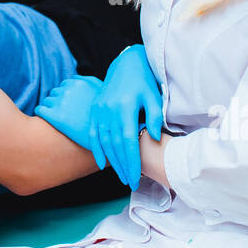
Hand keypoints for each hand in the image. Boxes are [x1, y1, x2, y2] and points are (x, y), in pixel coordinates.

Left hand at [35, 75, 103, 150]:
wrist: (102, 139)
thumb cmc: (102, 118)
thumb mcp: (101, 94)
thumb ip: (89, 81)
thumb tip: (74, 76)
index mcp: (79, 84)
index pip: (64, 84)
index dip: (66, 95)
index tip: (70, 104)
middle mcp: (69, 91)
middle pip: (55, 92)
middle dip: (58, 101)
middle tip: (64, 113)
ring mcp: (60, 103)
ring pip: (47, 101)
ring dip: (50, 108)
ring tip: (58, 118)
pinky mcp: (54, 116)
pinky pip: (40, 110)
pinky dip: (41, 113)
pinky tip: (46, 119)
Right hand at [88, 45, 162, 190]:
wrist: (126, 64)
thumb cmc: (144, 82)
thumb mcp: (154, 97)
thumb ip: (154, 116)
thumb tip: (153, 137)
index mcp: (125, 107)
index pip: (128, 141)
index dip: (132, 161)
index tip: (136, 177)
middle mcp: (109, 110)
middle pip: (115, 145)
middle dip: (123, 166)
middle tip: (131, 183)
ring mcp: (99, 110)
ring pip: (104, 141)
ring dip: (111, 161)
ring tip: (121, 175)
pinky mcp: (95, 110)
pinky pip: (93, 133)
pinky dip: (96, 149)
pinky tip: (101, 163)